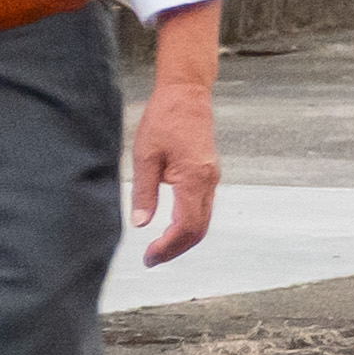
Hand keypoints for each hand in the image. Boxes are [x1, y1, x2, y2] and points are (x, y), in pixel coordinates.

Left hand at [126, 74, 219, 265]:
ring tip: (158, 248)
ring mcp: (212, 178)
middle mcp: (209, 182)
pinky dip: (189, 225)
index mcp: (194, 179)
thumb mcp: (145, 156)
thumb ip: (145, 191)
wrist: (187, 95)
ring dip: (183, 239)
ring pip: (204, 221)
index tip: (149, 258)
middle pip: (199, 229)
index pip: (186, 226)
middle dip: (176, 249)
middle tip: (152, 259)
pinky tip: (171, 227)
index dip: (168, 247)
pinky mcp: (209, 174)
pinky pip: (203, 208)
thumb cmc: (164, 120)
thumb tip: (141, 224)